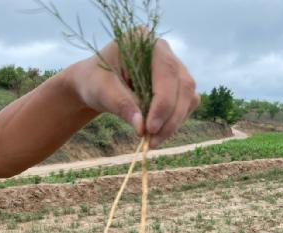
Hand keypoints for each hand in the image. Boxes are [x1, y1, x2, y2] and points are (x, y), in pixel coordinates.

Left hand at [68, 37, 199, 148]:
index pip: (166, 71)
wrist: (95, 83)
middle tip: (152, 142)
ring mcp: (174, 69)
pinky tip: (157, 134)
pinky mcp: (176, 86)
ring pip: (188, 97)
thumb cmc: (95, 81)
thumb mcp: (101, 91)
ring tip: (152, 142)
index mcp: (145, 41)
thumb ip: (121, 105)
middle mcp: (164, 52)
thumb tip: (141, 128)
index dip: (163, 102)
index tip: (150, 128)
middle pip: (183, 86)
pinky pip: (185, 105)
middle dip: (170, 118)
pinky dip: (173, 122)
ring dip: (174, 123)